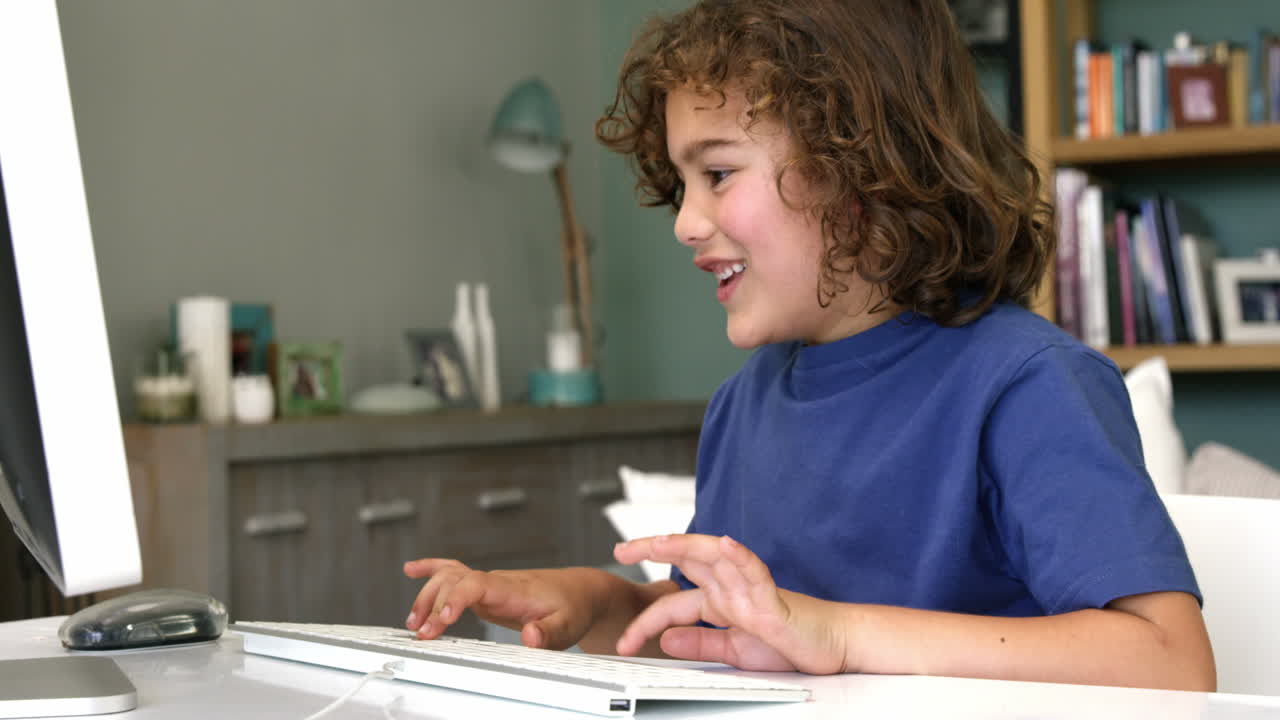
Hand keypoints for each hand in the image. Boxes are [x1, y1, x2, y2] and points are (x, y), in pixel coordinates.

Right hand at [402, 559, 594, 649]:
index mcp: (513, 589)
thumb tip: (530, 636)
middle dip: (434, 604)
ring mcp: (489, 584)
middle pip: (455, 580)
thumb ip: (550, 633)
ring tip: (414, 623)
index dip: (456, 599)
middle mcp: (497, 582)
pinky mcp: (485, 589)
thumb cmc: (573, 607)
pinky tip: (411, 570)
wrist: (580, 591)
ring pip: (449, 577)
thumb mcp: (568, 626)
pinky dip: (431, 568)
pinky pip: (455, 572)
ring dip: (427, 595)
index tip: (442, 619)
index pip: (477, 584)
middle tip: (423, 633)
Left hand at [613, 534, 847, 673]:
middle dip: (653, 549)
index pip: (673, 604)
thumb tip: (666, 638)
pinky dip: (741, 557)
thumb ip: (701, 642)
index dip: (645, 622)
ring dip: (686, 545)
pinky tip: (728, 545)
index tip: (623, 643)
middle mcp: (731, 589)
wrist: (830, 647)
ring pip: (716, 558)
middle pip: (688, 559)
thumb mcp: (732, 651)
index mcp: (719, 601)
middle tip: (622, 548)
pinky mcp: (773, 599)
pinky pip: (756, 573)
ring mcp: (751, 590)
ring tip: (659, 541)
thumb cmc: (788, 644)